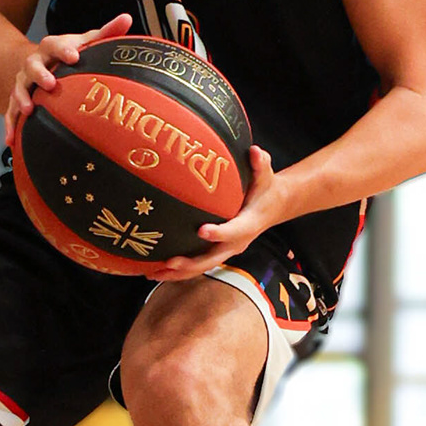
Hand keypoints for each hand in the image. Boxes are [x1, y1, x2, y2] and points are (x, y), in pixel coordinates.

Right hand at [4, 12, 131, 149]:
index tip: (74, 56)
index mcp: (51, 49)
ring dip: (22, 98)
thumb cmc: (67, 55)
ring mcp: (23, 83)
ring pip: (18, 89)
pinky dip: (10, 126)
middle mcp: (34, 64)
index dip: (63, 50)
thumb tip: (126, 19)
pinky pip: (10, 113)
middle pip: (31, 65)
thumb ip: (106, 32)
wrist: (39, 63)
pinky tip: (11, 140)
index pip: (54, 44)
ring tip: (28, 110)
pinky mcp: (17, 101)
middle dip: (39, 74)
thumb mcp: (84, 42)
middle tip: (50, 83)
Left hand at [146, 147, 281, 280]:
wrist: (272, 207)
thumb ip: (261, 164)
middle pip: (213, 259)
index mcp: (248, 224)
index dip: (219, 232)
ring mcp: (226, 250)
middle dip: (191, 263)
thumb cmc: (265, 188)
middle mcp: (236, 242)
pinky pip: (198, 264)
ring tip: (153, 273)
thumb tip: (254, 151)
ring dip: (178, 273)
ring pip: (202, 267)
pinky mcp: (218, 251)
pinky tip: (157, 270)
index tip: (202, 231)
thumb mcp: (266, 175)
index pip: (234, 231)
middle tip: (169, 262)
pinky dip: (179, 271)